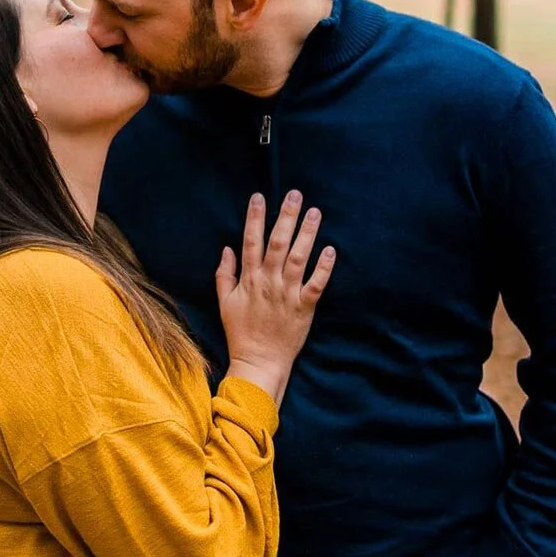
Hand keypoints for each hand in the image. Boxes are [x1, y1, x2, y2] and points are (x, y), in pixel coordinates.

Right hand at [217, 190, 336, 408]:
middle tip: (295, 194)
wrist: (258, 362)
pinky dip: (323, 267)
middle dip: (286, 217)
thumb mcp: (225, 302)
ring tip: (315, 213)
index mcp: (249, 279)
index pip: (251, 241)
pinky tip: (330, 249)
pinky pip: (316, 284)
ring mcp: (287, 294)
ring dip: (307, 234)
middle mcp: (268, 282)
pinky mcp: (304, 308)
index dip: (255, 218)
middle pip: (277, 243)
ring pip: (298, 258)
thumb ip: (225, 274)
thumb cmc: (241, 332)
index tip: (259, 197)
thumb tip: (227, 248)